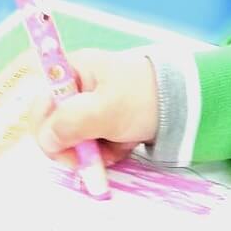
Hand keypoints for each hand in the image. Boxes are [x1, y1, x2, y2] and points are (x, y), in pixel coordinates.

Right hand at [30, 48, 158, 164]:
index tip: (59, 147)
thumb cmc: (145, 98)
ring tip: (116, 149)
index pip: (41, 102)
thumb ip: (70, 124)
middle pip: (56, 126)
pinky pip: (95, 145)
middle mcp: (79, 87)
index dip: (45, 128)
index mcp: (74, 72)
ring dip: (93, 152)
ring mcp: (94, 106)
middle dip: (72, 146)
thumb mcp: (105, 110)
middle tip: (90, 159)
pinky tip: (124, 148)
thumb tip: (45, 139)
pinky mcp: (108, 123)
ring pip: (76, 140)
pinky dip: (107, 152)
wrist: (189, 105)